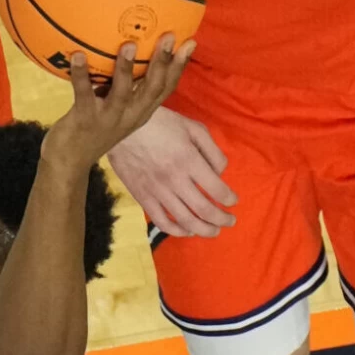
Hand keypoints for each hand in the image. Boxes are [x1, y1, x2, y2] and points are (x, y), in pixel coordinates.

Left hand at [47, 36, 194, 167]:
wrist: (70, 163)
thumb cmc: (93, 128)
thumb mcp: (116, 107)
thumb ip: (123, 84)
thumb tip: (128, 46)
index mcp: (140, 111)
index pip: (166, 88)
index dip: (179, 66)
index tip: (190, 42)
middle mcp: (130, 116)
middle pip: (152, 88)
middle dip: (163, 62)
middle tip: (169, 37)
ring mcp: (108, 118)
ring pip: (122, 93)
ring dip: (126, 68)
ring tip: (129, 44)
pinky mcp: (84, 120)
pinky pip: (83, 94)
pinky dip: (81, 75)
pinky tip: (78, 55)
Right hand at [109, 107, 236, 236]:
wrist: (121, 127)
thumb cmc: (159, 123)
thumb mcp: (192, 127)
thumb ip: (211, 150)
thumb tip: (220, 173)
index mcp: (189, 160)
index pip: (216, 189)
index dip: (229, 199)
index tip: (233, 201)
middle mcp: (175, 180)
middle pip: (203, 209)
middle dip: (221, 219)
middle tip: (230, 221)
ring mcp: (157, 191)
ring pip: (185, 220)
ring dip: (203, 230)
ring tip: (214, 231)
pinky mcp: (142, 197)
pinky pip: (161, 221)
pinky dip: (176, 231)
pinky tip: (187, 231)